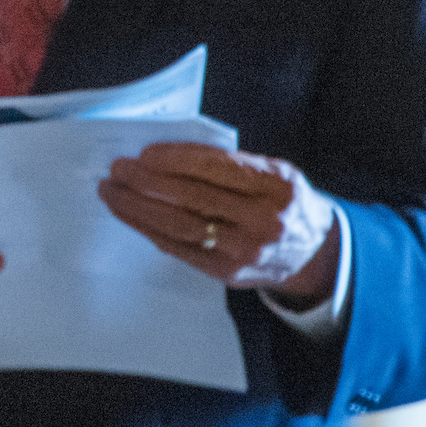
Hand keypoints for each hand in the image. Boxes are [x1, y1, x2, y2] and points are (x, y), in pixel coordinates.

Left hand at [99, 143, 339, 306]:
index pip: (218, 168)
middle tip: (118, 169)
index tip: (144, 153)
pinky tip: (130, 215)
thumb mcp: (273, 172)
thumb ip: (230, 163)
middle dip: (148, 182)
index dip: (176, 160)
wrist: (312, 252)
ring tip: (112, 192)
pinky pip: (180, 249)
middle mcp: (264, 220)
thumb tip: (166, 154)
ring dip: (139, 208)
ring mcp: (245, 250)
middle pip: (194, 198)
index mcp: (277, 186)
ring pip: (181, 226)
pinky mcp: (228, 272)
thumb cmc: (282, 201)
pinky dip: (150, 229)